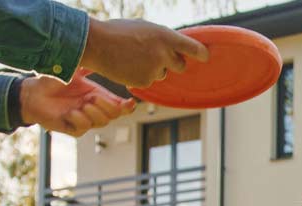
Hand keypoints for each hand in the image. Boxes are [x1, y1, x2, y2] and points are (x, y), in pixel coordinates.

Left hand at [20, 69, 135, 136]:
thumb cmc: (52, 81)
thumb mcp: (74, 69)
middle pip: (113, 115)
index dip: (127, 106)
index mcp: (98, 96)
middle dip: (107, 107)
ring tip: (83, 105)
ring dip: (94, 114)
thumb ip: (89, 63)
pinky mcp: (73, 128)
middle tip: (93, 98)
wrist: (32, 93)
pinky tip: (70, 113)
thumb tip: (102, 47)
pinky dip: (78, 120)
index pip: (119, 105)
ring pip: (101, 122)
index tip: (129, 102)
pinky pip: (82, 128)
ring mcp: (84, 120)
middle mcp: (94, 109)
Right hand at [80, 18, 208, 89]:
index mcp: (165, 36)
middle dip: (173, 63)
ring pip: (161, 73)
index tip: (205, 56)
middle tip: (158, 57)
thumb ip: (162, 38)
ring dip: (153, 68)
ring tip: (133, 57)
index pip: (193, 48)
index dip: (201, 53)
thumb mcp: (145, 27)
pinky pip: (148, 81)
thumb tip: (174, 48)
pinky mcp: (144, 82)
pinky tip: (127, 66)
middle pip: (180, 65)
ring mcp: (154, 70)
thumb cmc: (119, 32)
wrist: (97, 44)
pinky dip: (140, 76)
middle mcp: (163, 54)